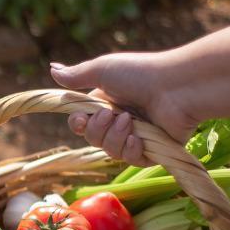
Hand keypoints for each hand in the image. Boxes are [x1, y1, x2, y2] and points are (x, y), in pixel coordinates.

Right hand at [50, 51, 200, 166]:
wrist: (177, 87)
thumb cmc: (141, 73)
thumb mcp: (103, 70)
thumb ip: (77, 75)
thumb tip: (52, 69)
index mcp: (107, 103)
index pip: (82, 123)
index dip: (78, 124)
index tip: (80, 119)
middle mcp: (120, 121)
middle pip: (93, 139)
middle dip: (97, 130)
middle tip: (111, 115)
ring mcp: (136, 136)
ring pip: (110, 151)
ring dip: (115, 138)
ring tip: (130, 121)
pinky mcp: (153, 150)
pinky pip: (131, 160)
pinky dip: (131, 150)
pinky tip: (138, 139)